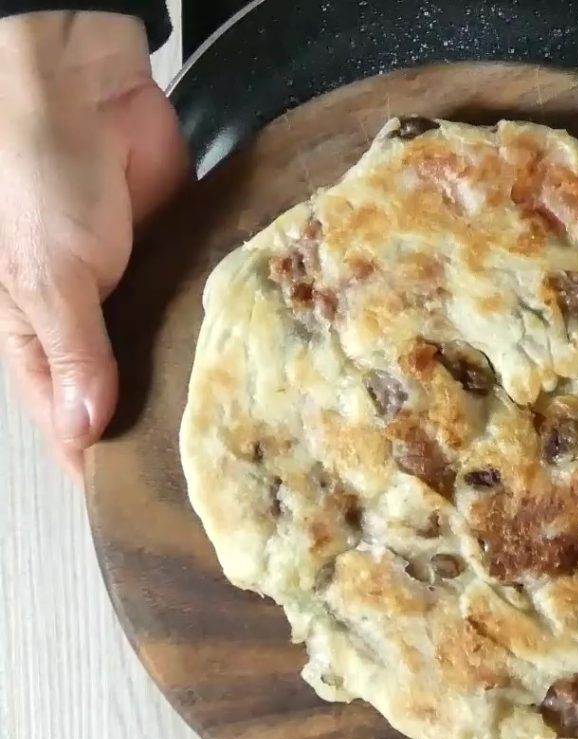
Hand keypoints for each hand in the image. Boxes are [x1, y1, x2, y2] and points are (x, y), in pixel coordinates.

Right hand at [0, 12, 188, 472]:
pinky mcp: (174, 267)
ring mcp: (132, 298)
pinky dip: (210, 346)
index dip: (92, 461)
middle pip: (117, 398)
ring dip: (186, 394)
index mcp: (34, 335)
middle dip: (149, 435)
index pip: (62, 418)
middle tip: (199, 479)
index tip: (129, 505)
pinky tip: (242, 378)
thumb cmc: (38, 179)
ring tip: (230, 441)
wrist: (82, 91)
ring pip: (160, 364)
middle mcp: (83, 325)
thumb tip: (86, 431)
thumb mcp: (45, 277)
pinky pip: (192, 319)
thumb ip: (72, 354)